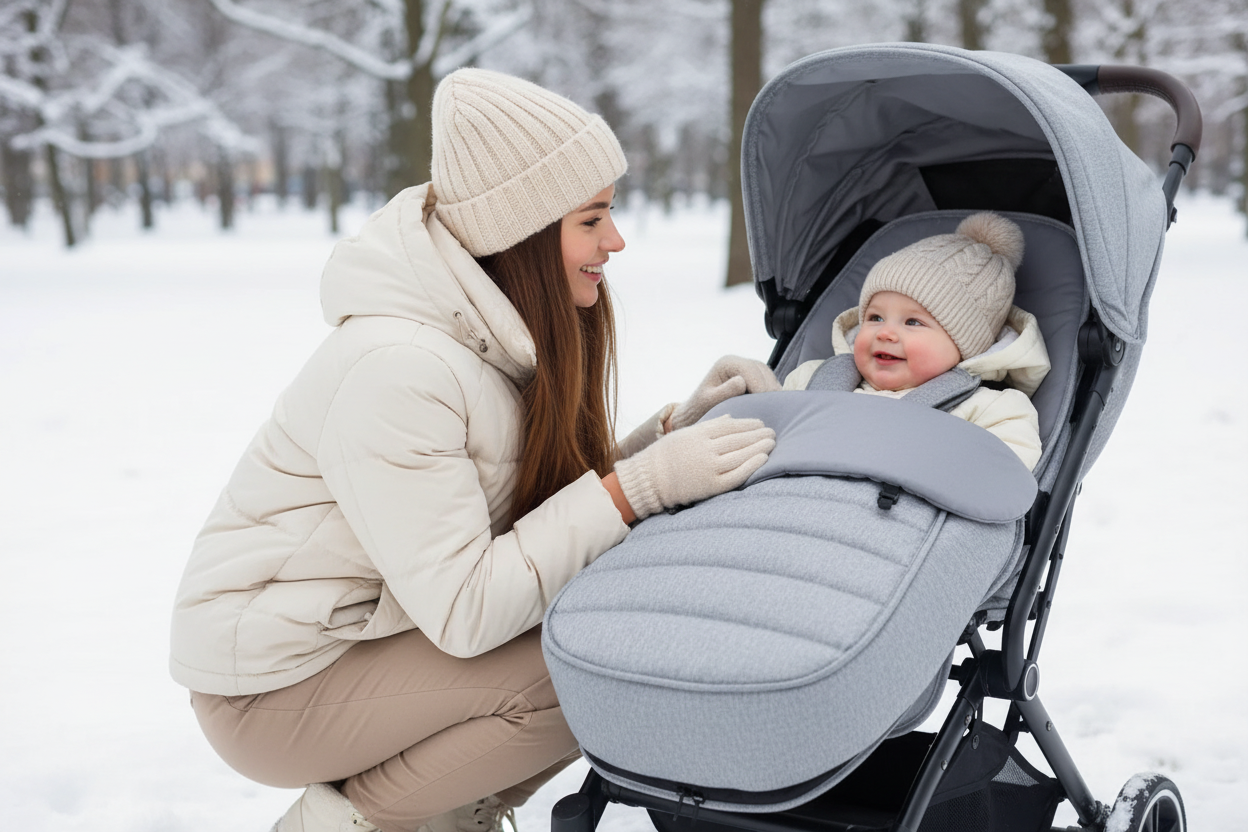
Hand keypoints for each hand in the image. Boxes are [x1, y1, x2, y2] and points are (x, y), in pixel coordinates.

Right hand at [613, 415, 774, 520]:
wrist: (650, 479)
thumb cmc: (666, 455)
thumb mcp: (686, 433)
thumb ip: (709, 425)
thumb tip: (731, 418)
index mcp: (699, 433)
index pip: (731, 425)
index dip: (748, 424)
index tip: (761, 423)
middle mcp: (706, 449)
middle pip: (738, 439)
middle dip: (758, 434)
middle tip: (772, 432)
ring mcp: (709, 468)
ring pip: (741, 455)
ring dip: (759, 447)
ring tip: (772, 443)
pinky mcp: (711, 486)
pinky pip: (737, 475)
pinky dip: (751, 466)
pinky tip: (763, 459)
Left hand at [667, 356, 780, 431]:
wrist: (699, 413)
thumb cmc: (701, 408)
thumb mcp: (708, 402)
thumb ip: (724, 392)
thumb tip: (741, 382)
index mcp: (727, 363)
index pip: (750, 371)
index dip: (759, 387)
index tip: (764, 406)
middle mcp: (740, 362)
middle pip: (763, 372)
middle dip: (768, 391)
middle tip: (773, 411)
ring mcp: (749, 369)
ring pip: (769, 378)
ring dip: (772, 394)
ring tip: (773, 412)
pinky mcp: (756, 379)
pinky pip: (770, 385)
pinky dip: (772, 396)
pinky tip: (771, 410)